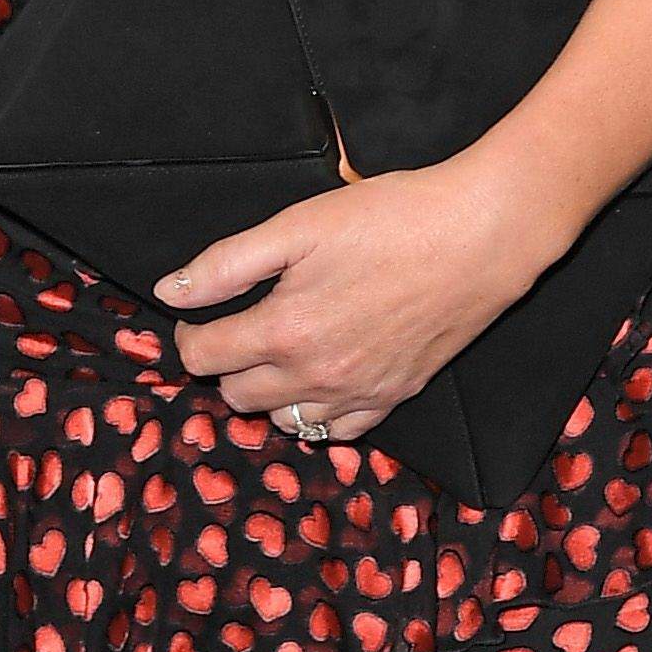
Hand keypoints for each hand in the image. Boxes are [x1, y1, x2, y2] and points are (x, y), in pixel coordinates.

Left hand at [153, 145, 572, 442]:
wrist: (481, 237)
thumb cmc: (392, 219)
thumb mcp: (298, 227)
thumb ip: (226, 265)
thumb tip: (170, 292)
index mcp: (284, 333)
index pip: (203, 358)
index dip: (189, 334)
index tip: (197, 313)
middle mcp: (317, 377)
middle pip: (236, 396)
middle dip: (225, 363)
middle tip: (239, 325)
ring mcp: (358, 394)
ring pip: (284, 421)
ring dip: (268, 392)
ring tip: (279, 350)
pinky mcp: (393, 397)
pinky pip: (337, 431)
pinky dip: (317, 412)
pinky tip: (322, 376)